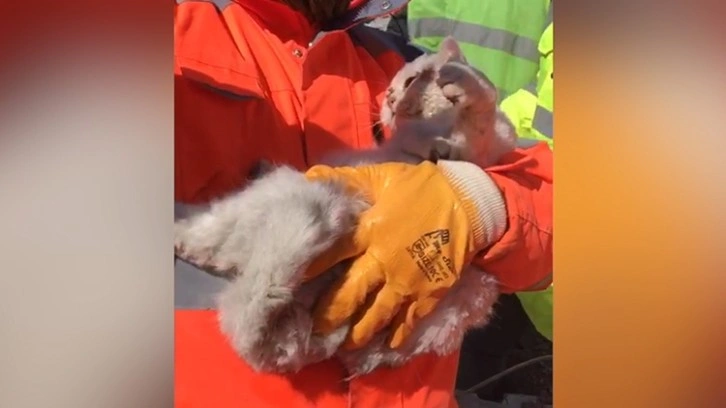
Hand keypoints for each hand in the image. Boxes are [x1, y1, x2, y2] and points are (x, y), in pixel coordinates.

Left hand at [304, 160, 505, 348]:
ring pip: (375, 316)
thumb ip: (345, 179)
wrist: (469, 203)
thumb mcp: (382, 176)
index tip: (289, 282)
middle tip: (312, 330)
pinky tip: (384, 347)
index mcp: (369, 230)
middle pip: (349, 295)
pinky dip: (395, 338)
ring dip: (356, 333)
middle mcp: (383, 260)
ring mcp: (406, 282)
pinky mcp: (428, 294)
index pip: (330, 254)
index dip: (308, 269)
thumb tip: (310, 177)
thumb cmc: (421, 188)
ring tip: (342, 346)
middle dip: (328, 315)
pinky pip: (408, 322)